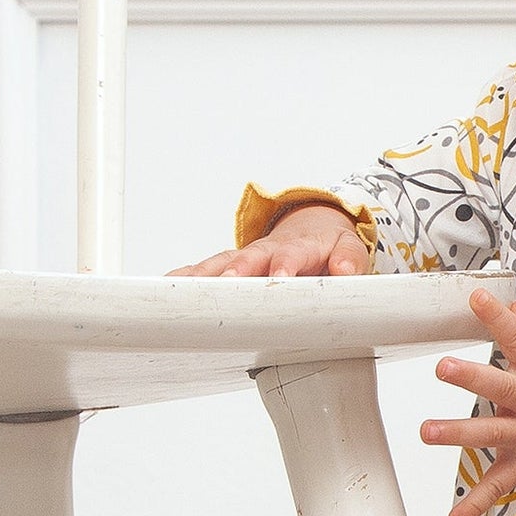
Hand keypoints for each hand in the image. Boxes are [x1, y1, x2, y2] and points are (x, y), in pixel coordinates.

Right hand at [168, 204, 370, 278]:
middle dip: (236, 271)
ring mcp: (245, 259)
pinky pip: (204, 270)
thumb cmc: (327, 244)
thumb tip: (345, 270)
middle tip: (227, 284)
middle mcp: (266, 250)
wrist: (311, 226)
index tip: (279, 278)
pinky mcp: (229, 267)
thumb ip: (349, 259)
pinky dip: (184, 277)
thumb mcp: (347, 248)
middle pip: (247, 258)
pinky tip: (166, 285)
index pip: (291, 255)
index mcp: (297, 247)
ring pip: (220, 264)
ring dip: (203, 276)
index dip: (284, 265)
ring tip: (184, 290)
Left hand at [424, 289, 515, 515]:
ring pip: (489, 432)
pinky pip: (497, 487)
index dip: (496, 317)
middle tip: (442, 368)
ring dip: (457, 433)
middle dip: (471, 377)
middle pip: (499, 386)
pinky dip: (476, 505)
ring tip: (427, 431)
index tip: (476, 298)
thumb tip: (513, 308)